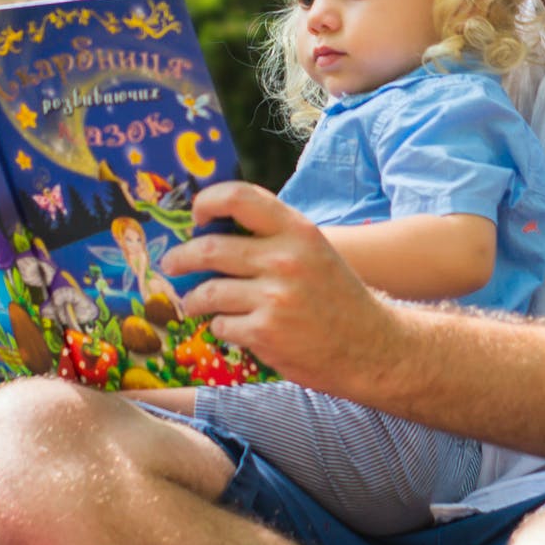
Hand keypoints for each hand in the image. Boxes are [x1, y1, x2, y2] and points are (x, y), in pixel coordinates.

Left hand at [160, 181, 402, 391]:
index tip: (196, 216)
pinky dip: (220, 327)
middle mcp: (285, 259)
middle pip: (209, 248)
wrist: (371, 347)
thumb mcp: (313, 251)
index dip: (207, 201)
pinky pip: (221, 325)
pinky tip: (233, 327)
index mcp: (297, 231)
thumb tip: (213, 231)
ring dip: (195, 299)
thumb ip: (273, 237)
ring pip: (207, 292)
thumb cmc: (336, 297)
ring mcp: (274, 298)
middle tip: (172, 264)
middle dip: (181, 258)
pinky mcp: (265, 333)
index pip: (239, 197)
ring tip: (194, 302)